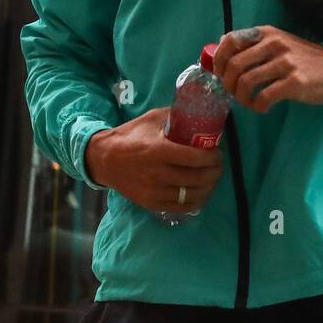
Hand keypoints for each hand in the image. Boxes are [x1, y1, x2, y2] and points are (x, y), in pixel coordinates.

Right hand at [85, 106, 224, 213]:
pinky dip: (196, 201)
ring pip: (192, 195)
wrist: (104, 159)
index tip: (217, 152)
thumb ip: (175, 117)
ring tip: (212, 178)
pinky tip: (201, 193)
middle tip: (218, 165)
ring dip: (209, 187)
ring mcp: (154, 192)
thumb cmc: (130, 136)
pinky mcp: (152, 204)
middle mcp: (157, 174)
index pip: (196, 158)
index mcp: (159, 151)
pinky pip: (181, 207)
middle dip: (215, 172)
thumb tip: (199, 114)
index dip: (213, 157)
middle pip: (198, 178)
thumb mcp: (151, 119)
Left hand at [213, 25, 322, 112]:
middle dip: (227, 83)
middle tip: (233, 92)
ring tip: (247, 102)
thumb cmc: (302, 59)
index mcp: (267, 33)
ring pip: (246, 82)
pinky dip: (257, 105)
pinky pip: (263, 96)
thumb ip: (253, 44)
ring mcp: (285, 63)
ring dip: (241, 97)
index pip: (231, 40)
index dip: (219, 60)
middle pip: (234, 64)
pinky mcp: (293, 82)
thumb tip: (221, 44)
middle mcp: (274, 44)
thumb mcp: (278, 43)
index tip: (220, 74)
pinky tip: (261, 107)